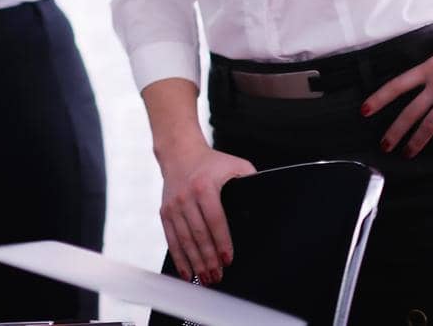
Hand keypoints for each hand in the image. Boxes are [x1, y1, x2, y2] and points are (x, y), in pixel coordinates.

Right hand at [155, 139, 255, 284]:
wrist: (180, 153)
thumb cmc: (213, 163)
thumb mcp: (236, 166)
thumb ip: (251, 181)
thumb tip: (267, 202)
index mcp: (205, 186)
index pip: (215, 219)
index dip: (222, 242)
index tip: (228, 259)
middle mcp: (186, 196)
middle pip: (198, 233)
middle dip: (208, 258)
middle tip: (217, 275)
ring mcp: (173, 205)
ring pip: (184, 239)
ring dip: (194, 261)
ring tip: (205, 278)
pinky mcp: (165, 212)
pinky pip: (171, 238)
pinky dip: (178, 257)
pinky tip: (186, 271)